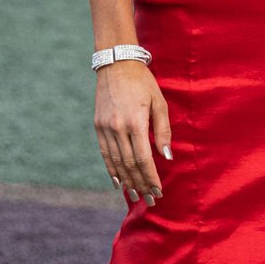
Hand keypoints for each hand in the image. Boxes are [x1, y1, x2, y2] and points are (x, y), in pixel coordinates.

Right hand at [94, 60, 172, 205]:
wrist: (116, 64)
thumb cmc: (143, 82)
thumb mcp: (159, 102)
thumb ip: (163, 130)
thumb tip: (166, 157)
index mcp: (136, 122)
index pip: (144, 159)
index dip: (151, 177)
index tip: (159, 191)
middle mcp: (118, 127)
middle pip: (130, 164)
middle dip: (141, 184)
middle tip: (150, 199)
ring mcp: (106, 127)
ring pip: (116, 162)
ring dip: (127, 181)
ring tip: (136, 195)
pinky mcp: (98, 126)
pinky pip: (105, 153)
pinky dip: (111, 169)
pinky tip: (117, 181)